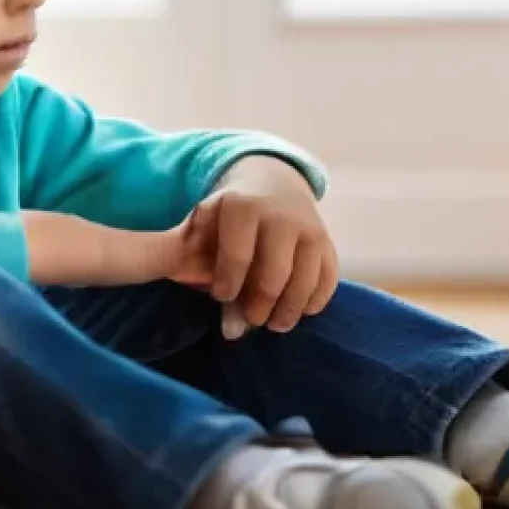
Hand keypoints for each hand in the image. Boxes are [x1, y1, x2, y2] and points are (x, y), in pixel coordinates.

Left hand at [182, 159, 338, 333]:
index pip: (237, 257)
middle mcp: (281, 216)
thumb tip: (180, 292)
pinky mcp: (328, 242)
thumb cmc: (229, 214)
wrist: (272, 184)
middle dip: (259, 306)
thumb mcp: (201, 223)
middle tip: (250, 319)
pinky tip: (299, 311)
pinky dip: (314, 302)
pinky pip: (327, 280)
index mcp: (244, 207)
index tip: (220, 296)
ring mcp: (310, 228)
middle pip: (273, 276)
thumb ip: (186, 257)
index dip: (227, 285)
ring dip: (288, 312)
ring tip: (273, 324)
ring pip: (305, 282)